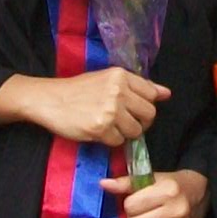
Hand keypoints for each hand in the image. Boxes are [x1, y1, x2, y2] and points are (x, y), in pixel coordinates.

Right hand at [1, 69, 168, 146]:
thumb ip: (138, 86)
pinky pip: (118, 141)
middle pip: (148, 114)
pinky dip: (110, 140)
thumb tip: (166, 93)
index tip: (134, 110)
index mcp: (121, 76)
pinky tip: (98, 131)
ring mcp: (110, 110)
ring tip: (109, 127)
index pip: (152, 94)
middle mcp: (119, 90)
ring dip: (125, 133)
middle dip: (140, 123)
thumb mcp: (108, 80)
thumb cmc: (78, 90)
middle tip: (124, 123)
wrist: (49, 100)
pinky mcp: (101, 127)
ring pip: (135, 131)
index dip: (145, 106)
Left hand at [104, 168, 207, 217]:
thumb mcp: (151, 178)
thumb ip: (126, 183)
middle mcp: (175, 211)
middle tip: (140, 213)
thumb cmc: (171, 185)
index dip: (130, 203)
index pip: (131, 206)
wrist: (200, 194)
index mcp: (168, 191)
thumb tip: (103, 184)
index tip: (138, 201)